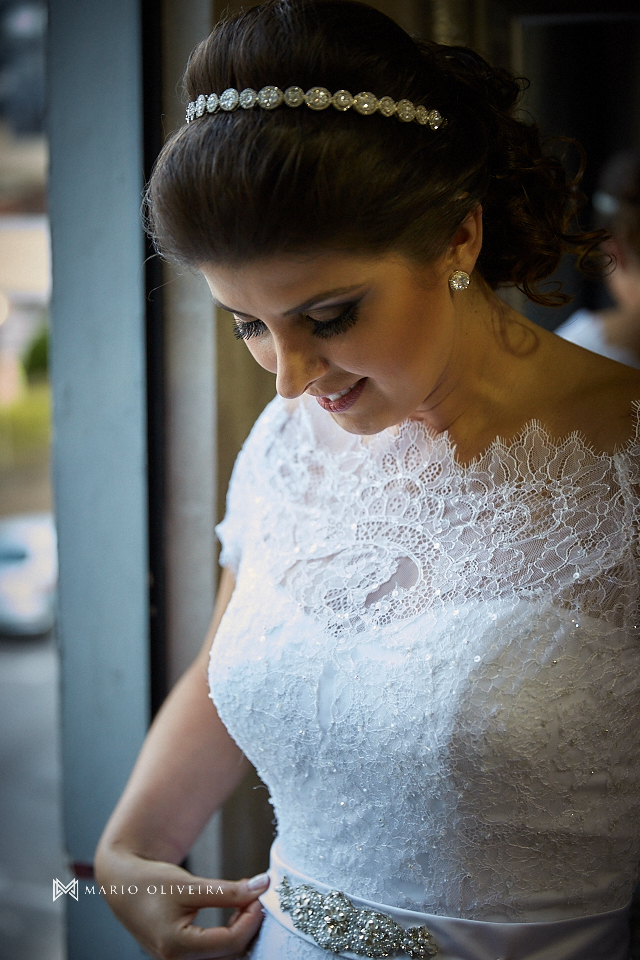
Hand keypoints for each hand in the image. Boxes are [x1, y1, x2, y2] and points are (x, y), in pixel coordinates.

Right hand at [97, 852, 268, 959]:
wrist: (123, 887)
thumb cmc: (149, 883)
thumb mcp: (190, 884)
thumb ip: (228, 890)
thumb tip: (261, 887)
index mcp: (176, 946)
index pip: (230, 942)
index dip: (252, 918)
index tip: (260, 895)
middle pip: (230, 955)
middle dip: (249, 928)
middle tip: (256, 900)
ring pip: (224, 958)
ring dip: (241, 935)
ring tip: (246, 906)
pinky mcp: (181, 959)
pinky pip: (214, 956)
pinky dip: (229, 939)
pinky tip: (234, 917)